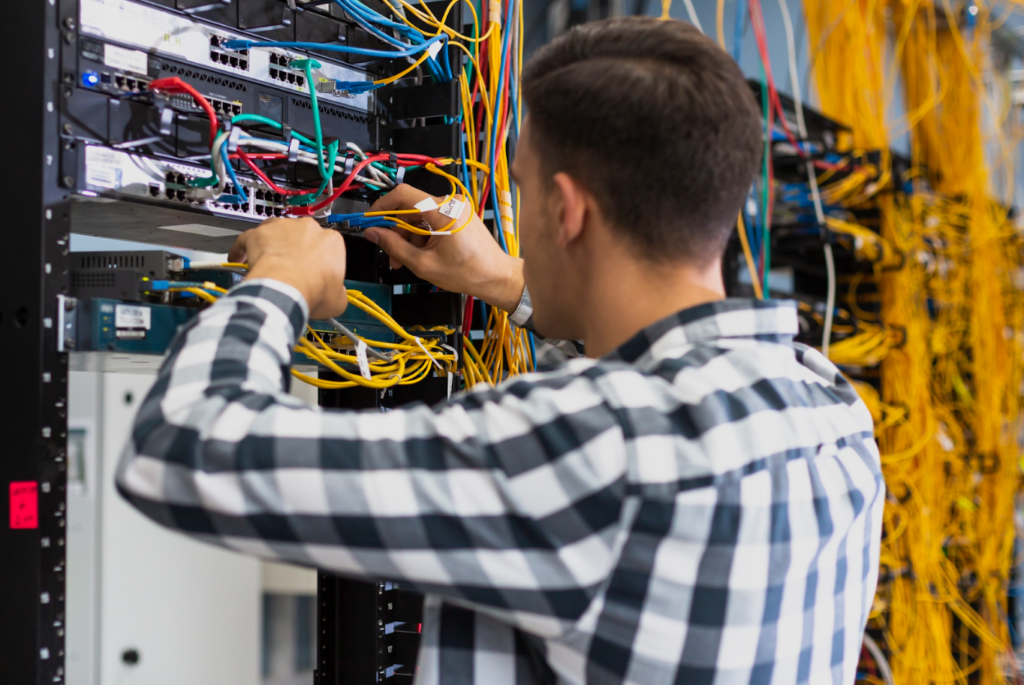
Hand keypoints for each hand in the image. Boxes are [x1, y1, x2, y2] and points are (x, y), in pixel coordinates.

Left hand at [228, 216, 348, 318]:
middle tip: (291, 270)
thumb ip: (338, 292)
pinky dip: (242, 248)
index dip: (319, 262)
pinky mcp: (259, 233)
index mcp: (332, 240)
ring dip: (272, 244)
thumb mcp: (338, 299)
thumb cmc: (313, 290)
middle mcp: (308, 228)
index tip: (314, 273)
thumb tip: (335, 294)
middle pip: (301, 236)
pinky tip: (238, 259)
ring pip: (275, 231)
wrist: (287, 289)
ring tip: (267, 263)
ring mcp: (282, 227)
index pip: (326, 247)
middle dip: (296, 250)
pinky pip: (247, 238)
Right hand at [363, 184, 524, 312]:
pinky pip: (432, 221)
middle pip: (410, 209)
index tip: (370, 221)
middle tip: (390, 254)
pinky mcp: (459, 216)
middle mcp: (450, 203)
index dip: (382, 206)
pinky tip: (420, 255)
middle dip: (396, 232)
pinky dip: (422, 237)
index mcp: (443, 211)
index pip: (403, 194)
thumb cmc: (467, 273)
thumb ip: (394, 246)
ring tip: (405, 262)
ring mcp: (456, 209)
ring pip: (420, 218)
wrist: (496, 277)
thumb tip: (372, 233)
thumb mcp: (423, 264)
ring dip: (408, 238)